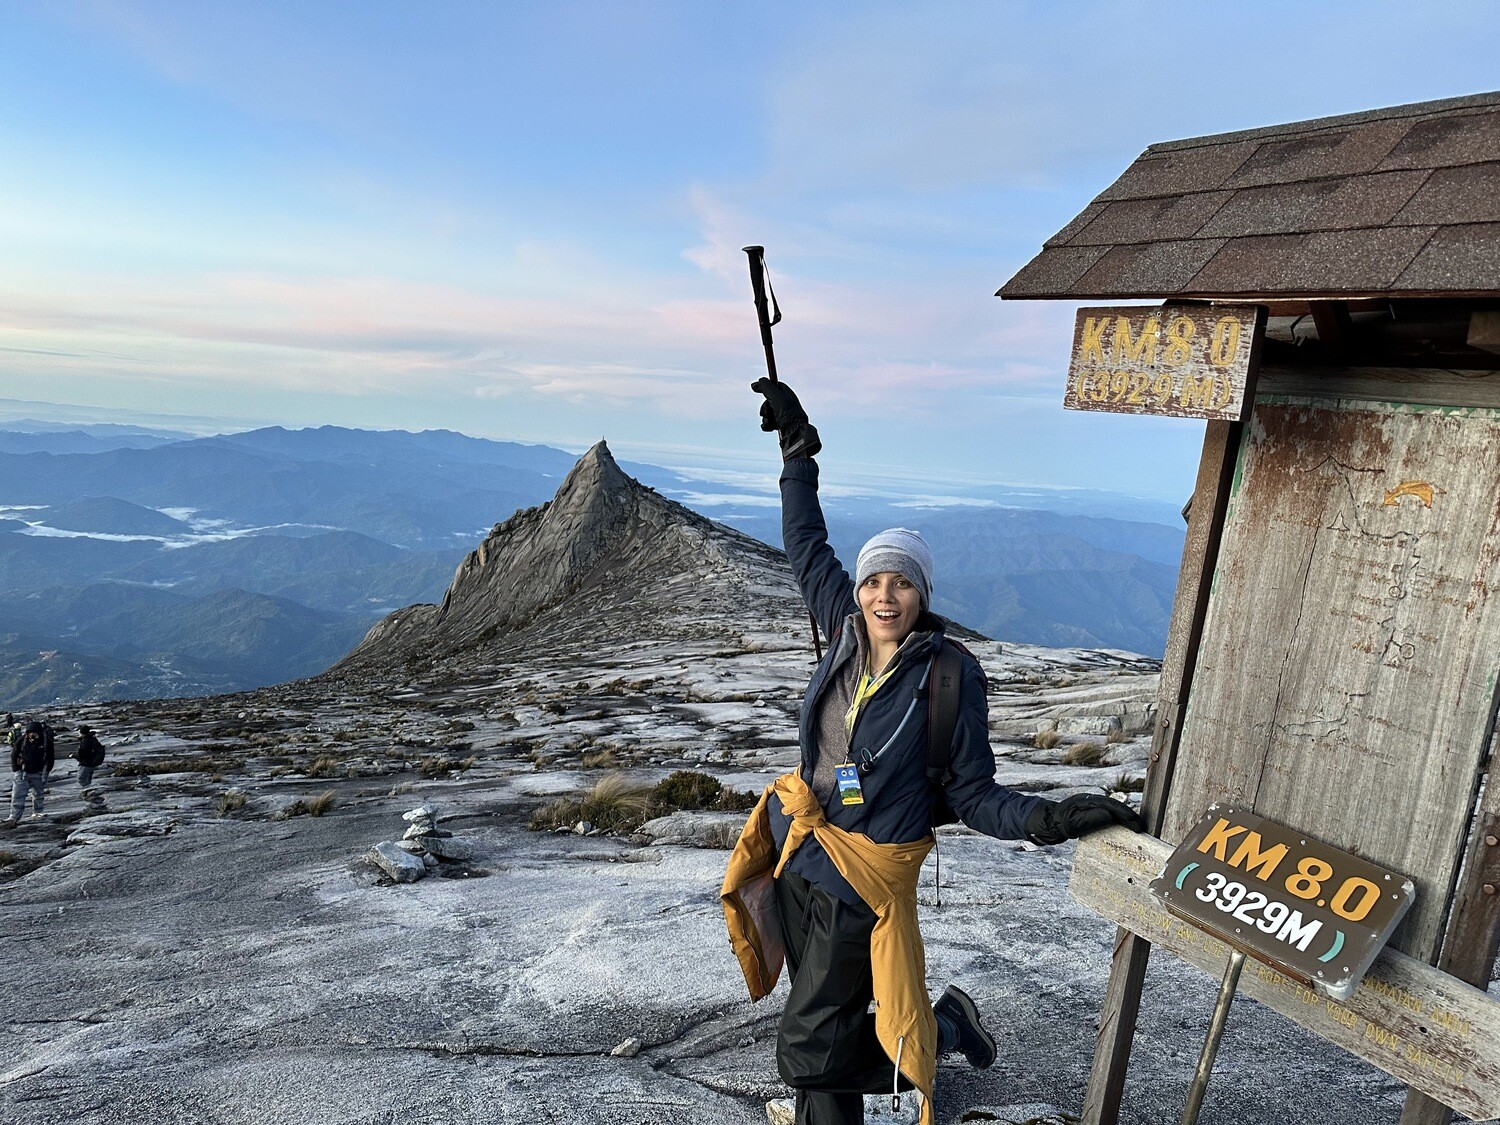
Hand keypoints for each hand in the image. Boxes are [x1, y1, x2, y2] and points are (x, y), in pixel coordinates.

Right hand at [750, 378, 821, 459]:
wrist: (795, 437)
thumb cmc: (789, 417)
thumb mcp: (777, 398)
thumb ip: (767, 388)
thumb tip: (757, 382)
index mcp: (790, 397)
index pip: (777, 386)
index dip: (765, 386)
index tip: (754, 388)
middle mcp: (788, 406)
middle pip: (770, 400)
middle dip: (764, 406)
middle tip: (765, 413)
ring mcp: (785, 417)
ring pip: (769, 413)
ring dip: (765, 417)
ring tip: (768, 422)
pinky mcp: (781, 428)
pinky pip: (769, 423)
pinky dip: (766, 425)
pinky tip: (769, 428)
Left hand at [1024, 794, 1144, 844]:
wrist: (1049, 821)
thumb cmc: (1060, 823)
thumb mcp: (1074, 824)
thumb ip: (1091, 819)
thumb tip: (1109, 815)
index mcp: (1087, 801)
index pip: (1110, 806)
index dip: (1124, 814)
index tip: (1134, 823)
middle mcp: (1091, 800)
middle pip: (1114, 806)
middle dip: (1128, 816)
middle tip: (1141, 827)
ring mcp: (1092, 804)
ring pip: (1113, 809)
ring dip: (1125, 817)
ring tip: (1137, 827)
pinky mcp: (1092, 810)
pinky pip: (1108, 813)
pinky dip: (1118, 819)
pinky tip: (1125, 826)